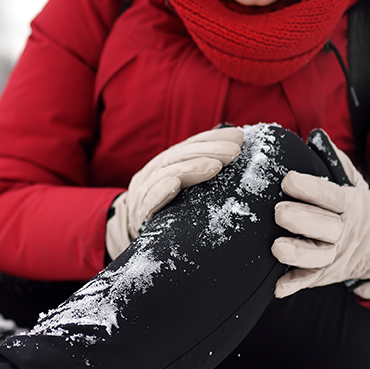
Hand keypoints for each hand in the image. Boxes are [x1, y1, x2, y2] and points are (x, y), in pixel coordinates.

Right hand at [106, 126, 243, 259]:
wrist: (131, 231)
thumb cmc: (166, 209)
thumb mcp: (182, 187)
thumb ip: (200, 173)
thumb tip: (234, 158)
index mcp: (166, 163)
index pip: (190, 145)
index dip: (213, 138)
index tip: (238, 137)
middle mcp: (154, 172)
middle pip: (180, 155)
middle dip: (209, 150)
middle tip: (234, 152)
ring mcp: (144, 191)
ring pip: (166, 173)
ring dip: (192, 168)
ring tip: (216, 166)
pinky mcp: (139, 213)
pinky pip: (149, 200)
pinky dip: (161, 191)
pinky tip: (175, 185)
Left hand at [271, 130, 369, 299]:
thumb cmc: (354, 207)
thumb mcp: (352, 182)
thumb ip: (334, 161)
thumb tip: (316, 136)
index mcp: (349, 205)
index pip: (331, 196)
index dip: (310, 189)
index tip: (288, 180)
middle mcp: (344, 232)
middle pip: (326, 228)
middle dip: (302, 220)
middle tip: (278, 212)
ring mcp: (335, 255)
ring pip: (318, 258)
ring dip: (297, 254)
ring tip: (276, 248)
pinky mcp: (324, 274)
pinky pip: (309, 281)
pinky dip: (294, 285)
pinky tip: (278, 287)